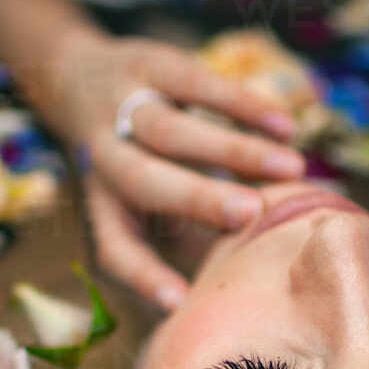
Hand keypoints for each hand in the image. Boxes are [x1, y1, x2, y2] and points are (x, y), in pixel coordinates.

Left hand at [47, 34, 305, 310]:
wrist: (77, 79)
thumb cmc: (135, 166)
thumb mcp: (146, 207)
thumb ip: (190, 240)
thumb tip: (249, 280)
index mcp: (103, 208)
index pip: (115, 249)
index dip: (145, 276)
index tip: (180, 303)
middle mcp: (103, 161)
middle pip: (143, 181)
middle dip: (197, 197)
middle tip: (252, 213)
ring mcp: (121, 110)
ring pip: (171, 131)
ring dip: (233, 149)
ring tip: (292, 168)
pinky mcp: (149, 66)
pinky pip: (196, 84)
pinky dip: (243, 105)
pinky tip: (284, 127)